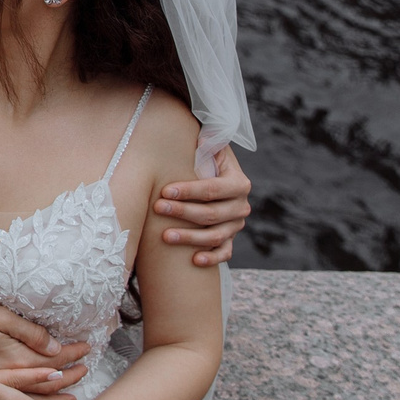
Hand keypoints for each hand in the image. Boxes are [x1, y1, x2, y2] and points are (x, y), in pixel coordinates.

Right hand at [0, 301, 87, 399]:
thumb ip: (22, 332)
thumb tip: (51, 345)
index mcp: (7, 363)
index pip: (46, 361)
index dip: (68, 356)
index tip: (85, 350)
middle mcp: (3, 385)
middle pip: (42, 384)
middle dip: (66, 378)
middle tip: (86, 371)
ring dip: (51, 399)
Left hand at [154, 143, 251, 266]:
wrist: (217, 180)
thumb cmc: (207, 162)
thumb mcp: (211, 150)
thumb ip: (208, 143)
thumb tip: (201, 138)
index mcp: (239, 183)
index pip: (213, 189)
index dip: (189, 191)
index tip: (165, 191)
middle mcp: (241, 206)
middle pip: (212, 214)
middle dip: (183, 212)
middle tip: (158, 208)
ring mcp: (236, 226)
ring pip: (215, 237)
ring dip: (190, 238)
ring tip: (165, 236)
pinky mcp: (231, 240)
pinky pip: (224, 253)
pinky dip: (211, 259)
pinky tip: (194, 260)